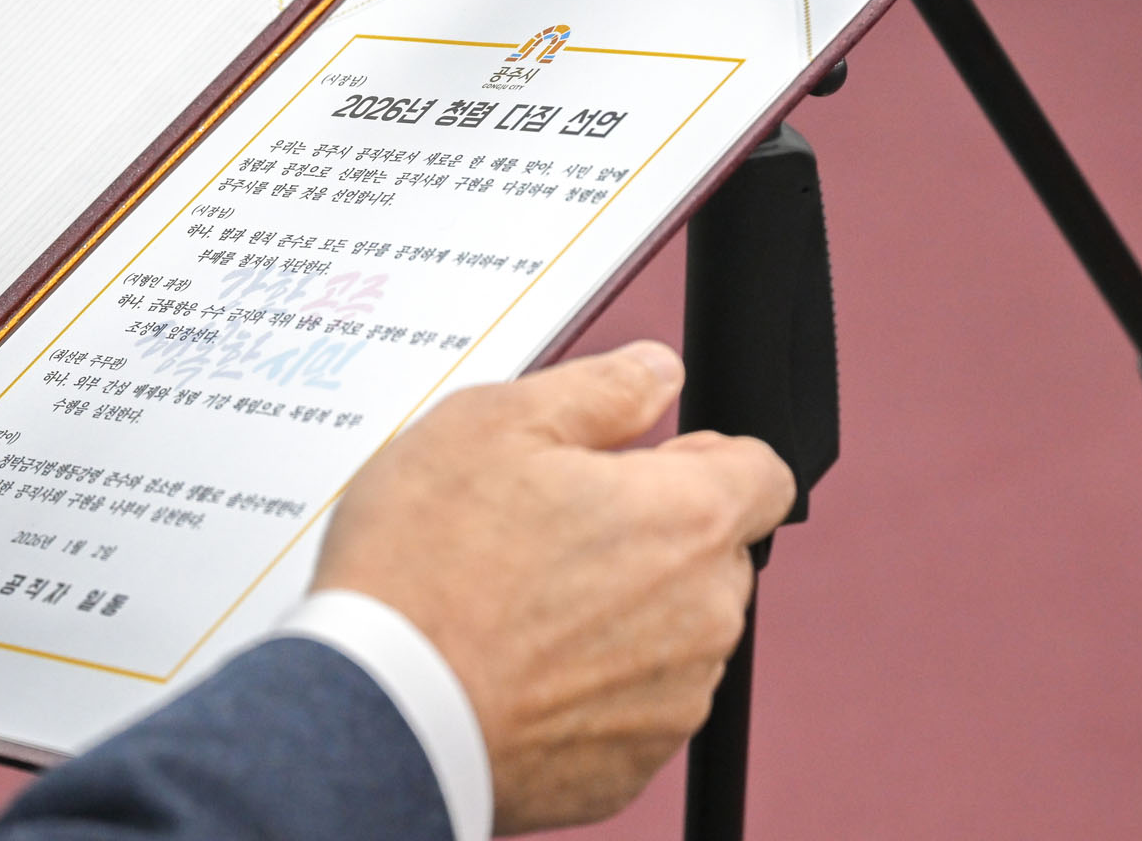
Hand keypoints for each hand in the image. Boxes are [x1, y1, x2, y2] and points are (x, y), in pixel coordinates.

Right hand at [312, 341, 793, 834]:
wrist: (379, 711)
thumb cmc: (425, 567)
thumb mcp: (491, 424)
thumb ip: (598, 389)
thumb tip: (654, 373)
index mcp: (686, 520)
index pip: (762, 473)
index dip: (700, 457)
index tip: (644, 465)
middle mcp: (703, 617)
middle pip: (712, 557)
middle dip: (650, 537)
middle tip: (549, 529)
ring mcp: (671, 702)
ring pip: (671, 635)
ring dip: (619, 613)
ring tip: (516, 600)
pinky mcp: (628, 768)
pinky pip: (628, 708)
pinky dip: (585, 686)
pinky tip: (511, 663)